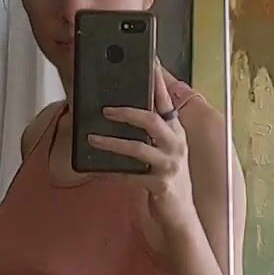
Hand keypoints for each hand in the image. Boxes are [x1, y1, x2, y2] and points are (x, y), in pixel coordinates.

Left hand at [89, 63, 198, 241]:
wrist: (181, 214)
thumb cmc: (166, 178)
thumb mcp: (160, 151)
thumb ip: (147, 133)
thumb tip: (115, 113)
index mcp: (175, 131)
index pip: (165, 100)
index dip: (157, 80)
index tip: (149, 60)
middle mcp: (176, 145)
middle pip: (152, 120)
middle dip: (127, 112)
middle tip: (105, 110)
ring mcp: (170, 166)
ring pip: (138, 148)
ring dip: (112, 143)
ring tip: (92, 139)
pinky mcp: (160, 186)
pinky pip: (130, 177)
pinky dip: (109, 173)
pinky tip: (95, 170)